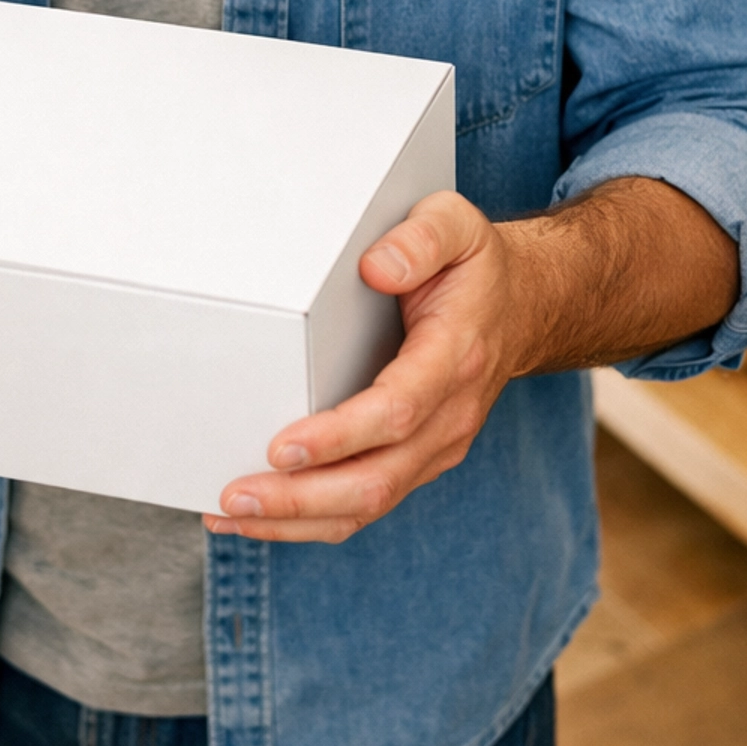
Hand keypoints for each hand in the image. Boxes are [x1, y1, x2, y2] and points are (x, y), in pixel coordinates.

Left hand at [205, 191, 518, 543]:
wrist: (519, 307)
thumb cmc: (471, 267)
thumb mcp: (455, 225)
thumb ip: (421, 238)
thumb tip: (375, 267)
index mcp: (453, 358)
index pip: (395, 411)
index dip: (337, 436)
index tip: (281, 447)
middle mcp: (449, 416)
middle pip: (375, 479)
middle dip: (301, 497)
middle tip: (235, 496)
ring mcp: (434, 447)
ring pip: (367, 504)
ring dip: (295, 520)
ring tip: (228, 516)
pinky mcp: (416, 461)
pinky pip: (364, 503)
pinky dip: (309, 519)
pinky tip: (259, 517)